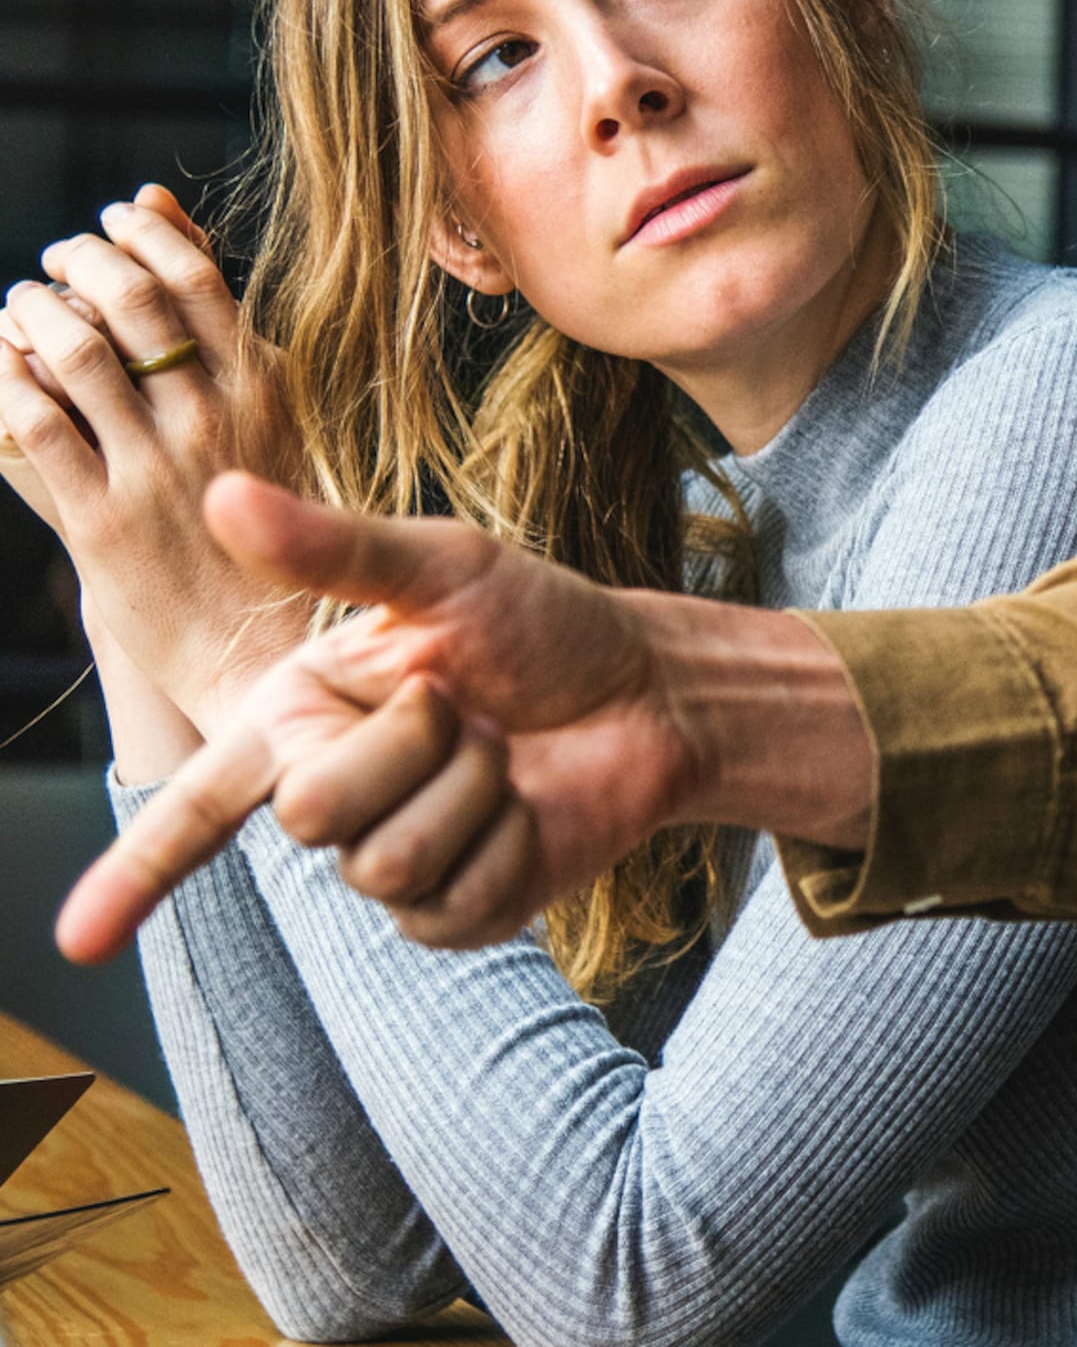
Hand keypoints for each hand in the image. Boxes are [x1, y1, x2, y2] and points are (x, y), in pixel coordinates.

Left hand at [0, 185, 304, 723]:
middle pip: (130, 301)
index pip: (194, 276)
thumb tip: (156, 200)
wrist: (259, 639)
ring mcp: (158, 468)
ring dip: (31, 313)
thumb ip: (215, 316)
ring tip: (23, 306)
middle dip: (78, 262)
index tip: (114, 221)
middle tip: (58, 260)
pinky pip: (34, 425)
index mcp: (265, 387)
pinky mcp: (102, 519)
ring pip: (75, 354)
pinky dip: (2, 379)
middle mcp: (215, 419)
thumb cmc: (268, 516)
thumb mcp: (268, 408)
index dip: (141, 233)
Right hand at [55, 471, 874, 962]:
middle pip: (310, 813)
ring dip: (470, 790)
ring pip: (385, 862)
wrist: (647, 689)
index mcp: (304, 713)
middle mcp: (334, 791)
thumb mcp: (445, 568)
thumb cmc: (545, 621)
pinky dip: (507, 843)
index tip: (71, 942)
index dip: (134, 872)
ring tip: (504, 749)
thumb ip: (335, 547)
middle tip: (467, 703)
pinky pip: (451, 904)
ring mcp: (392, 862)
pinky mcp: (458, 912)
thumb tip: (224, 493)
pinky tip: (529, 808)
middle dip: (411, 743)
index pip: (199, 803)